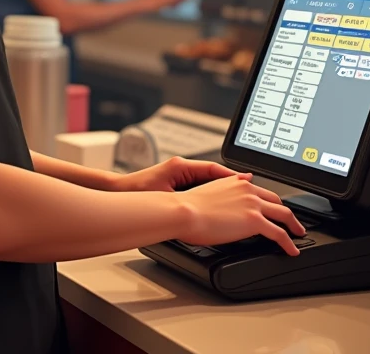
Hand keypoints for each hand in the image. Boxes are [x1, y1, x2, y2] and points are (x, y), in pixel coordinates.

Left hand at [113, 157, 236, 193]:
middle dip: (231, 181)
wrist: (120, 192)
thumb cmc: (138, 191)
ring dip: (222, 187)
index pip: (213, 168)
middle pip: (214, 173)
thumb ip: (187, 197)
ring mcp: (179, 174)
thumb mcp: (165, 195)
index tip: (247, 181)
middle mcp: (181, 167)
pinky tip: (219, 203)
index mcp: (181, 166)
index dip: (231, 176)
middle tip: (250, 189)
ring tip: (239, 196)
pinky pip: (199, 185)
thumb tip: (207, 199)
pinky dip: (211, 191)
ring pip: (208, 179)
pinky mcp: (176, 182)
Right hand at [179, 174, 304, 255]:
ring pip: (283, 214)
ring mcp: (253, 204)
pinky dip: (289, 243)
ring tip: (298, 235)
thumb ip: (229, 183)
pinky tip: (292, 250)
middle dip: (286, 212)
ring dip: (294, 226)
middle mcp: (248, 189)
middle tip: (291, 222)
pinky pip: (279, 233)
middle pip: (277, 201)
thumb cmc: (191, 204)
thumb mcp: (211, 186)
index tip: (275, 208)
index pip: (262, 191)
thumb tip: (241, 178)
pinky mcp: (254, 221)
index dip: (271, 202)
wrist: (185, 211)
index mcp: (237, 182)